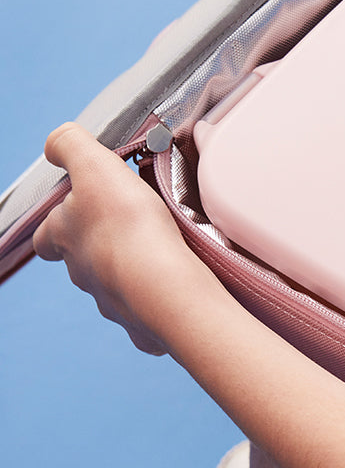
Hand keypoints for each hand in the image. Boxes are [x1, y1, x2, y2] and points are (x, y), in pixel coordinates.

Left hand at [32, 123, 211, 355]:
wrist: (162, 284)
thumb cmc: (127, 226)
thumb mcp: (94, 165)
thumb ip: (70, 145)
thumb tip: (55, 143)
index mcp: (64, 238)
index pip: (48, 234)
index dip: (57, 224)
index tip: (74, 214)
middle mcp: (82, 273)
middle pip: (82, 262)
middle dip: (100, 249)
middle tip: (128, 233)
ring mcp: (112, 302)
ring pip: (114, 289)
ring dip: (129, 274)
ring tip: (157, 258)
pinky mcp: (142, 325)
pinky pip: (145, 318)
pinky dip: (154, 307)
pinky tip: (174, 291)